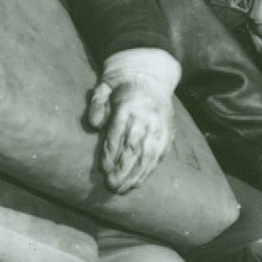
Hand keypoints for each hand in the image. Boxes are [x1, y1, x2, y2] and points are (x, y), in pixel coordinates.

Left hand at [86, 48, 179, 192]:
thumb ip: (97, 104)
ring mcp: (159, 124)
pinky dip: (150, 169)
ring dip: (136, 174)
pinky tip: (139, 182)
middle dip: (123, 169)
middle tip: (111, 186)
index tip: (104, 169)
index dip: (111, 152)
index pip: (118, 132)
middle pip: (134, 147)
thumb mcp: (104, 85)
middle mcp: (146, 116)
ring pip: (148, 153)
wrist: (152, 72)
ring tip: (123, 189)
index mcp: (128, 104)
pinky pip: (159, 153)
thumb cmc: (121, 83)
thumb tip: (94, 125)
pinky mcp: (167, 131)